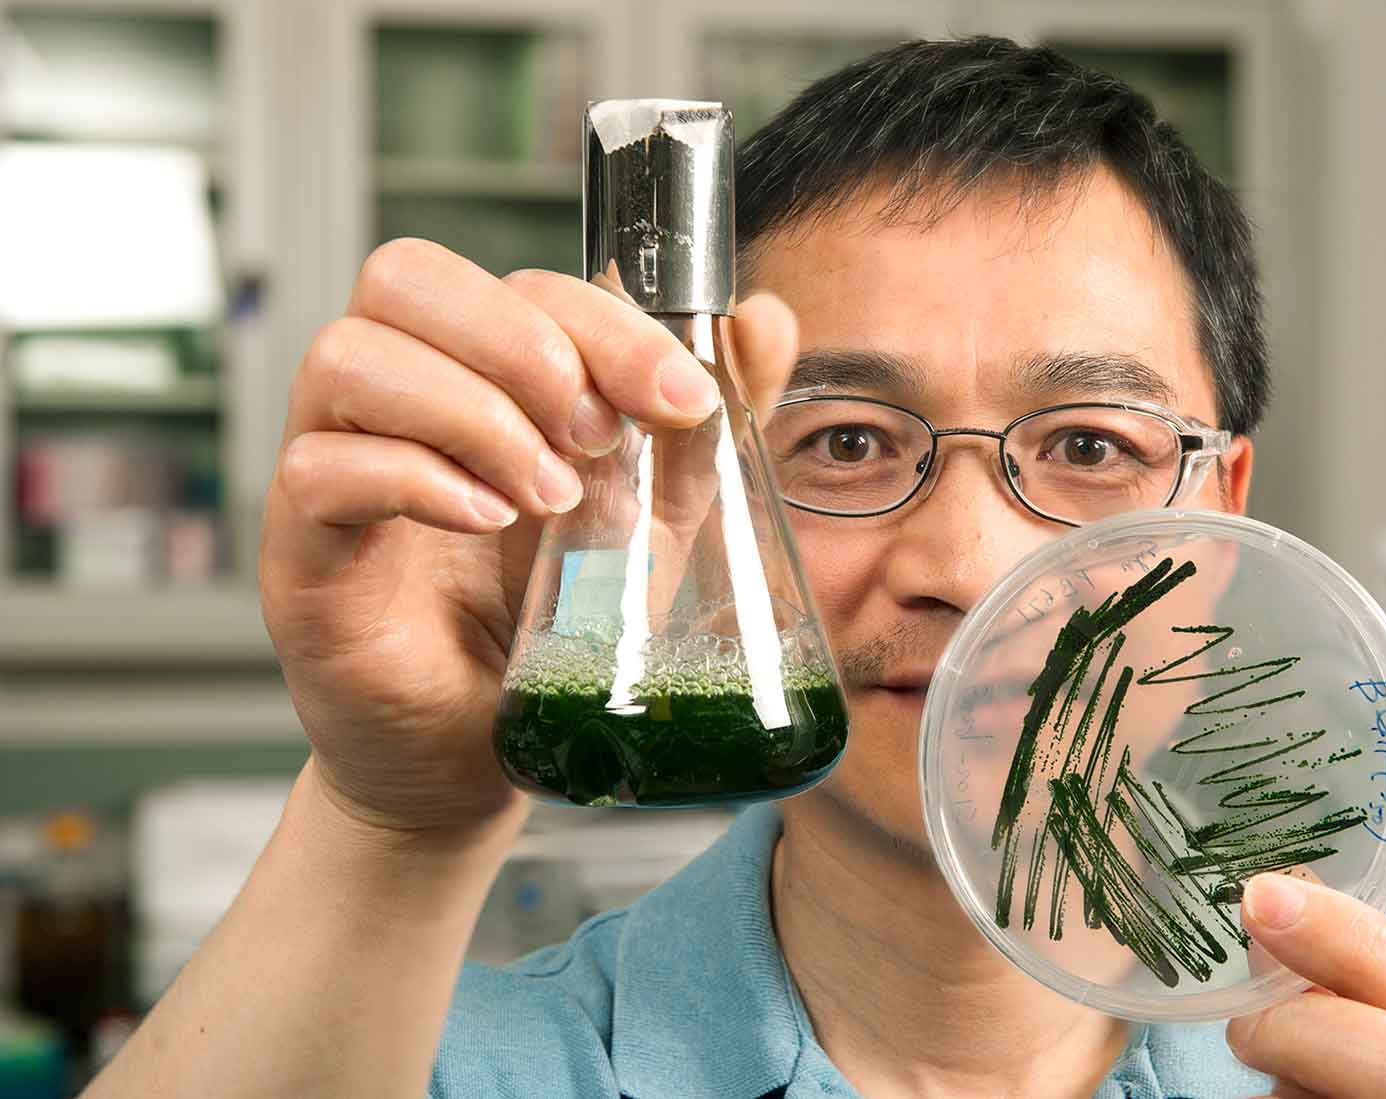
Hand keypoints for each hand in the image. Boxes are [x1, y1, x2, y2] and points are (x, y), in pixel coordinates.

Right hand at [260, 238, 797, 838]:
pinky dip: (415, 482)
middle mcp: (391, 399)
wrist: (478, 756)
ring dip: (473, 414)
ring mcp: (331, 466)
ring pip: (350, 358)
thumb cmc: (552, 630)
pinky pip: (316, 471)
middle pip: (408, 279)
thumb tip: (768, 320)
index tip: (679, 396)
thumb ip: (702, 427)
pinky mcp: (298, 551)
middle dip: (526, 344)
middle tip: (597, 437)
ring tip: (548, 498)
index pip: (514, 281)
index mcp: (474, 372)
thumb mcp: (653, 519)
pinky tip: (486, 521)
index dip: (603, 320)